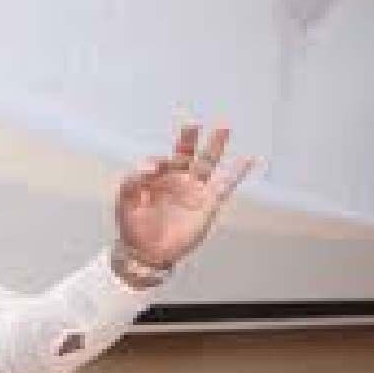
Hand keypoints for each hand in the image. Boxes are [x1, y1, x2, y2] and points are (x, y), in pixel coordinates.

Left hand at [115, 123, 255, 269]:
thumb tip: (150, 165)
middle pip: (186, 151)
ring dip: (215, 144)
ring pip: (207, 162)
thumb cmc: (132, 225)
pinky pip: (226, 184)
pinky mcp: (208, 204)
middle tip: (192, 120)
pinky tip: (249, 159)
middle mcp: (177, 179)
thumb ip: (132, 179)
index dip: (156, 163)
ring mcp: (194, 190)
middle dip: (189, 135)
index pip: (159, 160)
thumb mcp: (124, 200)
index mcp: (156, 176)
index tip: (152, 170)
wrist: (146, 252)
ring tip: (224, 125)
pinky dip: (237, 172)